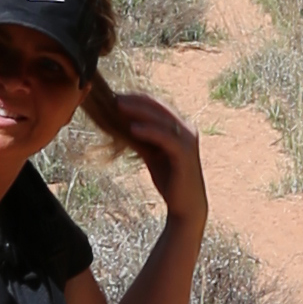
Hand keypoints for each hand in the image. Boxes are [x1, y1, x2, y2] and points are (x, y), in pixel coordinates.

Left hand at [99, 85, 207, 231]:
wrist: (187, 206)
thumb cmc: (171, 181)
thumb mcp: (153, 155)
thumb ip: (144, 139)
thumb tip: (122, 125)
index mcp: (181, 127)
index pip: (158, 105)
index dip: (137, 99)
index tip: (117, 96)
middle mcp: (187, 129)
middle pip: (159, 107)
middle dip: (136, 101)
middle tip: (114, 98)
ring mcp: (188, 140)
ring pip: (161, 119)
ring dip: (139, 111)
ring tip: (119, 107)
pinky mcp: (185, 153)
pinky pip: (165, 137)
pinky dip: (148, 130)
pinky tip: (132, 128)